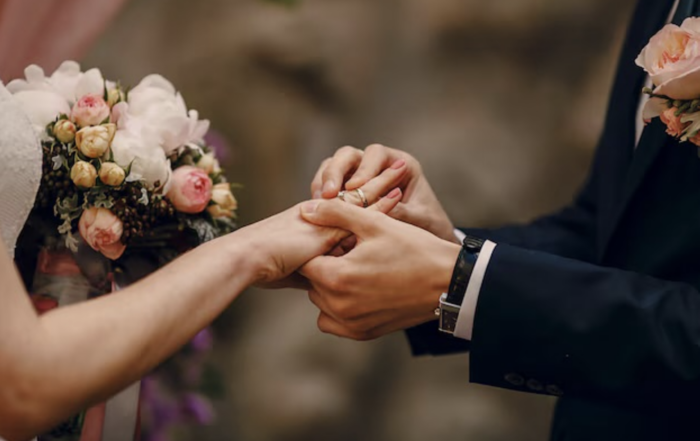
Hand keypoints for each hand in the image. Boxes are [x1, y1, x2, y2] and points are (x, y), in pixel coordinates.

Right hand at [242, 163, 407, 288]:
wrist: (248, 259)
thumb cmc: (263, 266)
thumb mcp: (296, 271)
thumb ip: (313, 272)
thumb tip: (324, 285)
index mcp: (312, 222)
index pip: (344, 206)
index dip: (363, 198)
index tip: (382, 190)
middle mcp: (320, 213)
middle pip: (354, 194)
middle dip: (376, 181)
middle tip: (398, 168)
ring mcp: (326, 216)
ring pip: (360, 196)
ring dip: (382, 183)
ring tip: (402, 169)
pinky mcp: (329, 222)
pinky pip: (360, 210)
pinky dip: (380, 203)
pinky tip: (398, 194)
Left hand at [299, 199, 460, 340]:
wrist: (449, 282)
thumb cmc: (414, 249)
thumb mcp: (375, 223)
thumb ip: (336, 214)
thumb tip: (306, 210)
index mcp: (337, 277)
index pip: (306, 261)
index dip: (321, 247)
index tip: (342, 241)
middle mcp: (339, 306)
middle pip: (312, 282)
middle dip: (326, 266)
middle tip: (353, 254)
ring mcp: (351, 323)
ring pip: (321, 302)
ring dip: (331, 287)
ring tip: (359, 271)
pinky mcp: (363, 333)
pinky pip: (334, 322)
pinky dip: (339, 308)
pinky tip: (360, 290)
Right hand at [310, 144, 458, 243]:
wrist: (426, 244)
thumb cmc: (427, 226)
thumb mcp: (418, 219)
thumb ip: (399, 211)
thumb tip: (373, 209)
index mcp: (400, 163)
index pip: (376, 154)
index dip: (364, 169)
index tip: (355, 187)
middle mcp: (377, 165)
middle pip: (348, 155)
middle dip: (335, 171)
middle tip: (328, 194)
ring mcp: (358, 175)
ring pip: (333, 166)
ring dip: (323, 182)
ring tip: (318, 203)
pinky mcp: (345, 191)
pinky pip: (327, 184)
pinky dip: (320, 195)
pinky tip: (317, 211)